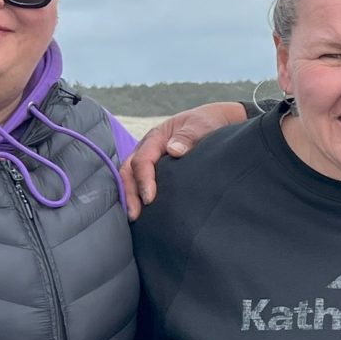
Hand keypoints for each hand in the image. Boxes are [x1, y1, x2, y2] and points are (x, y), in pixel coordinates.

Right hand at [119, 101, 247, 215]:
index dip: (144, 180)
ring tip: (134, 218)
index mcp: (156, 137)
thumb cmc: (205, 123)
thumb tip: (173, 150)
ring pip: (129, 177)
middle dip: (129, 193)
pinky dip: (136, 195)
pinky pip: (138, 181)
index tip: (149, 199)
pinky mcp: (154, 169)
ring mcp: (148, 159)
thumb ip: (188, 136)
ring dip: (129, 196)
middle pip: (128, 170)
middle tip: (134, 215)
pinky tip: (142, 213)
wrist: (212, 121)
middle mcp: (147, 148)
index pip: (142, 160)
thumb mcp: (200, 126)